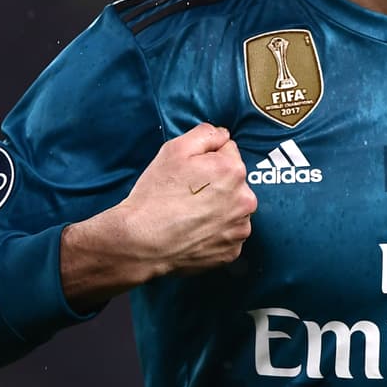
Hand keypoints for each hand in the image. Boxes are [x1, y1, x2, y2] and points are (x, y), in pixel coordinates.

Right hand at [61, 124, 256, 309]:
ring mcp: (239, 229)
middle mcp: (245, 200)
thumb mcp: (175, 149)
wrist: (141, 241)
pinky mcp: (232, 252)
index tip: (189, 172)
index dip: (206, 159)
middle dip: (216, 183)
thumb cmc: (156, 194)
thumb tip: (223, 135)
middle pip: (234, 182)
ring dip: (219, 209)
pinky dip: (215, 233)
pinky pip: (228, 235)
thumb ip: (206, 134)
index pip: (228, 152)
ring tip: (190, 215)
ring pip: (233, 209)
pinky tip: (194, 232)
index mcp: (234, 170)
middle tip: (187, 194)